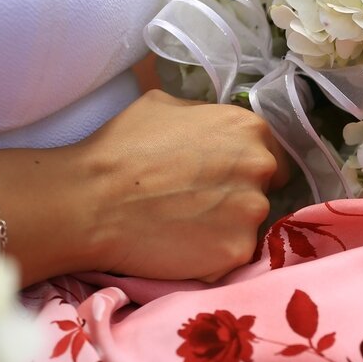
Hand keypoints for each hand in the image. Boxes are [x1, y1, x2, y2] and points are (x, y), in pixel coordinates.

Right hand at [69, 90, 290, 281]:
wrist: (92, 200)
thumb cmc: (121, 147)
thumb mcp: (166, 106)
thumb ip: (206, 117)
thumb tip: (215, 130)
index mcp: (249, 128)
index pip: (270, 153)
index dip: (243, 168)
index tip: (219, 179)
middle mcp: (261, 168)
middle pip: (263, 189)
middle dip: (237, 196)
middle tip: (196, 204)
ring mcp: (253, 213)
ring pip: (249, 224)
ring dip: (225, 227)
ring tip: (183, 226)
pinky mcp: (237, 252)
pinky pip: (231, 255)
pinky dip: (210, 255)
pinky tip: (179, 246)